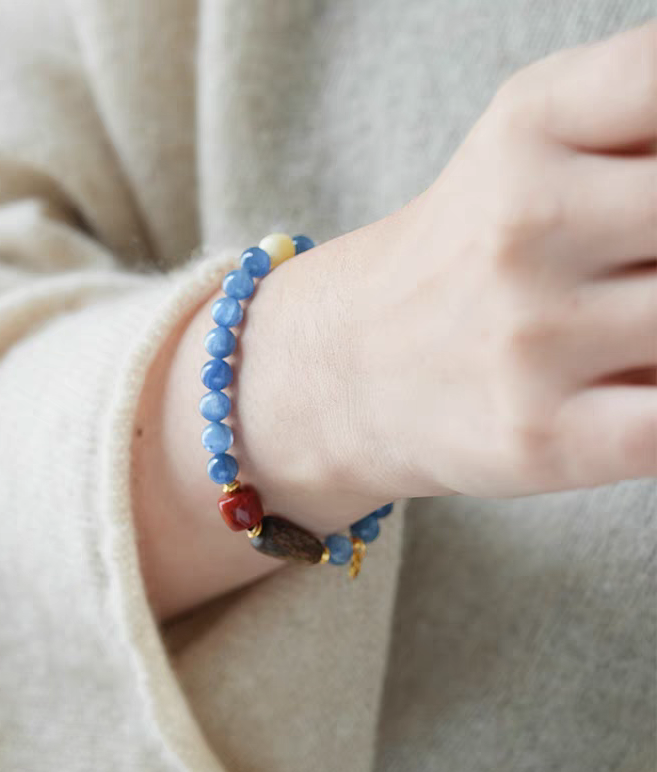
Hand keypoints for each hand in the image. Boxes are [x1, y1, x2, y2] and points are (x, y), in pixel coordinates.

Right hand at [241, 22, 655, 512]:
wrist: (352, 366)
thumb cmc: (461, 257)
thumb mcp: (529, 143)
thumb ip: (636, 124)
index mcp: (531, 128)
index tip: (642, 204)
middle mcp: (526, 225)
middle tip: (630, 267)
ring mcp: (533, 338)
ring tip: (622, 330)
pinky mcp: (545, 439)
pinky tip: (637, 384)